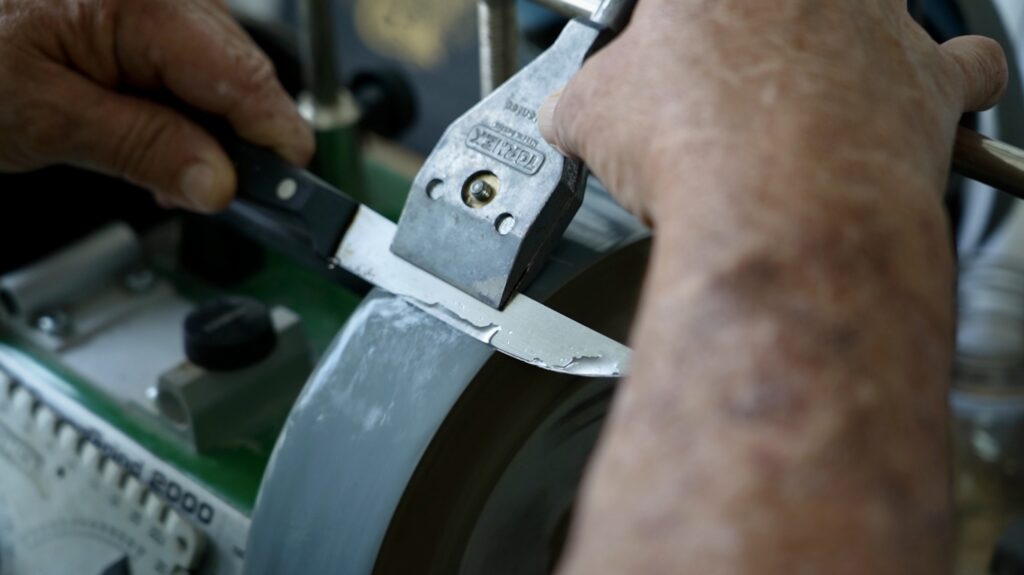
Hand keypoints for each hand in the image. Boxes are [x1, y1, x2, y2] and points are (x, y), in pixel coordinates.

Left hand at [0, 0, 312, 211]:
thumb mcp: (48, 119)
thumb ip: (144, 149)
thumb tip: (219, 183)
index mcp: (142, 0)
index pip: (245, 77)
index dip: (275, 140)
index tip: (291, 194)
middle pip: (244, 74)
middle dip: (236, 142)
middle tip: (205, 194)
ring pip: (224, 72)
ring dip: (208, 128)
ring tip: (161, 167)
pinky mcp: (148, 10)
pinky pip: (193, 61)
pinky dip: (183, 105)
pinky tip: (153, 130)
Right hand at [539, 0, 1006, 222]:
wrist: (775, 208)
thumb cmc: (692, 146)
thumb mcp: (592, 118)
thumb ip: (579, 102)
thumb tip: (566, 116)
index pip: (684, 3)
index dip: (674, 30)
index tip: (665, 48)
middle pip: (787, 2)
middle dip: (763, 28)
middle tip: (736, 71)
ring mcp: (876, 18)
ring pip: (883, 3)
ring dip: (857, 35)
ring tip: (820, 83)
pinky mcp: (928, 77)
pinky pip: (966, 65)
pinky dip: (947, 83)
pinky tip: (909, 106)